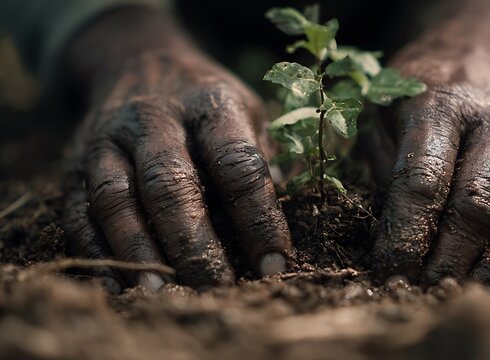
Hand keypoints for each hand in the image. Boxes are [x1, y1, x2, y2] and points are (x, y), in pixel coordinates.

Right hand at [60, 9, 290, 291]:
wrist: (136, 63)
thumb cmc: (205, 104)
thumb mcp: (246, 112)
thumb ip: (262, 163)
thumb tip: (276, 229)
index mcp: (208, 103)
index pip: (237, 164)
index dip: (259, 219)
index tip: (274, 265)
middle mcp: (152, 118)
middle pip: (169, 185)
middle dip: (194, 244)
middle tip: (218, 290)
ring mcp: (106, 142)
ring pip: (116, 201)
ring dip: (139, 253)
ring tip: (163, 295)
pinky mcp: (74, 166)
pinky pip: (78, 214)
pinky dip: (98, 254)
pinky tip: (121, 287)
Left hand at [371, 0, 489, 285]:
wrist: (489, 47)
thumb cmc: (424, 82)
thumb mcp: (383, 101)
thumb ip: (378, 155)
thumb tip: (383, 223)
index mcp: (441, 105)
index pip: (423, 181)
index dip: (406, 233)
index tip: (389, 269)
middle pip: (478, 205)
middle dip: (450, 258)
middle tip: (425, 290)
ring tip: (469, 291)